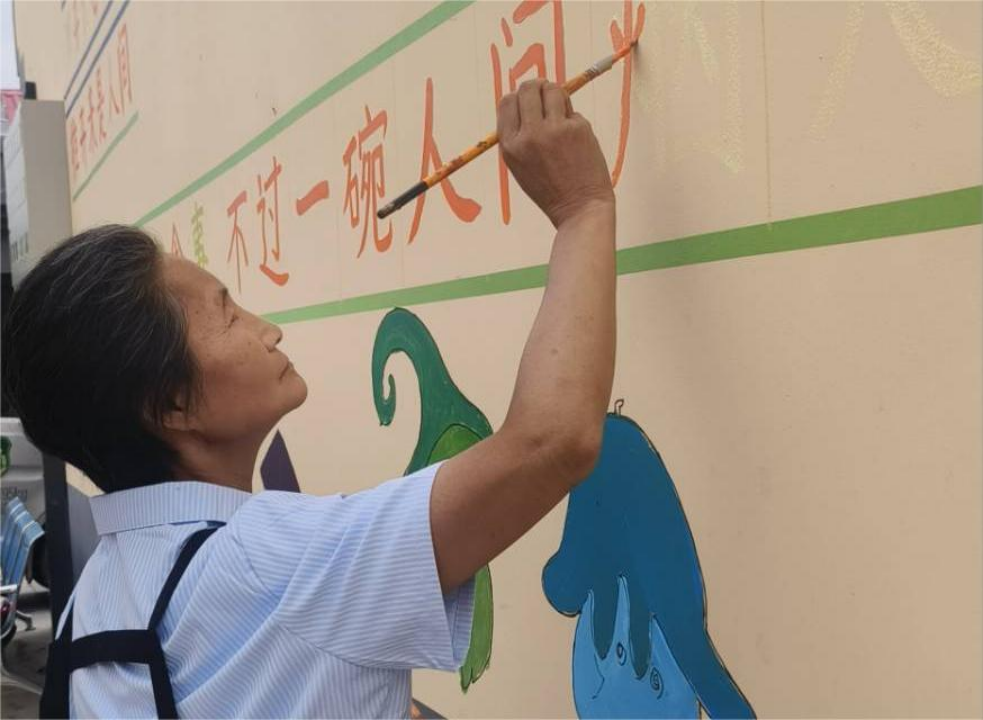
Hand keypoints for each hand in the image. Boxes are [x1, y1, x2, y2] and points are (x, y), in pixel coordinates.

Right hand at [497, 79, 614, 228]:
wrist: (579, 207)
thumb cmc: (549, 190)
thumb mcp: (520, 166)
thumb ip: (517, 136)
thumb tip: (524, 102)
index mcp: (510, 145)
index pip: (506, 102)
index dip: (518, 96)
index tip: (528, 100)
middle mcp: (529, 135)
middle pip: (528, 89)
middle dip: (538, 87)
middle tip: (546, 95)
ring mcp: (554, 130)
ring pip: (552, 90)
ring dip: (557, 95)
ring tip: (561, 111)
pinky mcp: (577, 128)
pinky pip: (572, 110)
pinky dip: (573, 118)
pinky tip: (575, 137)